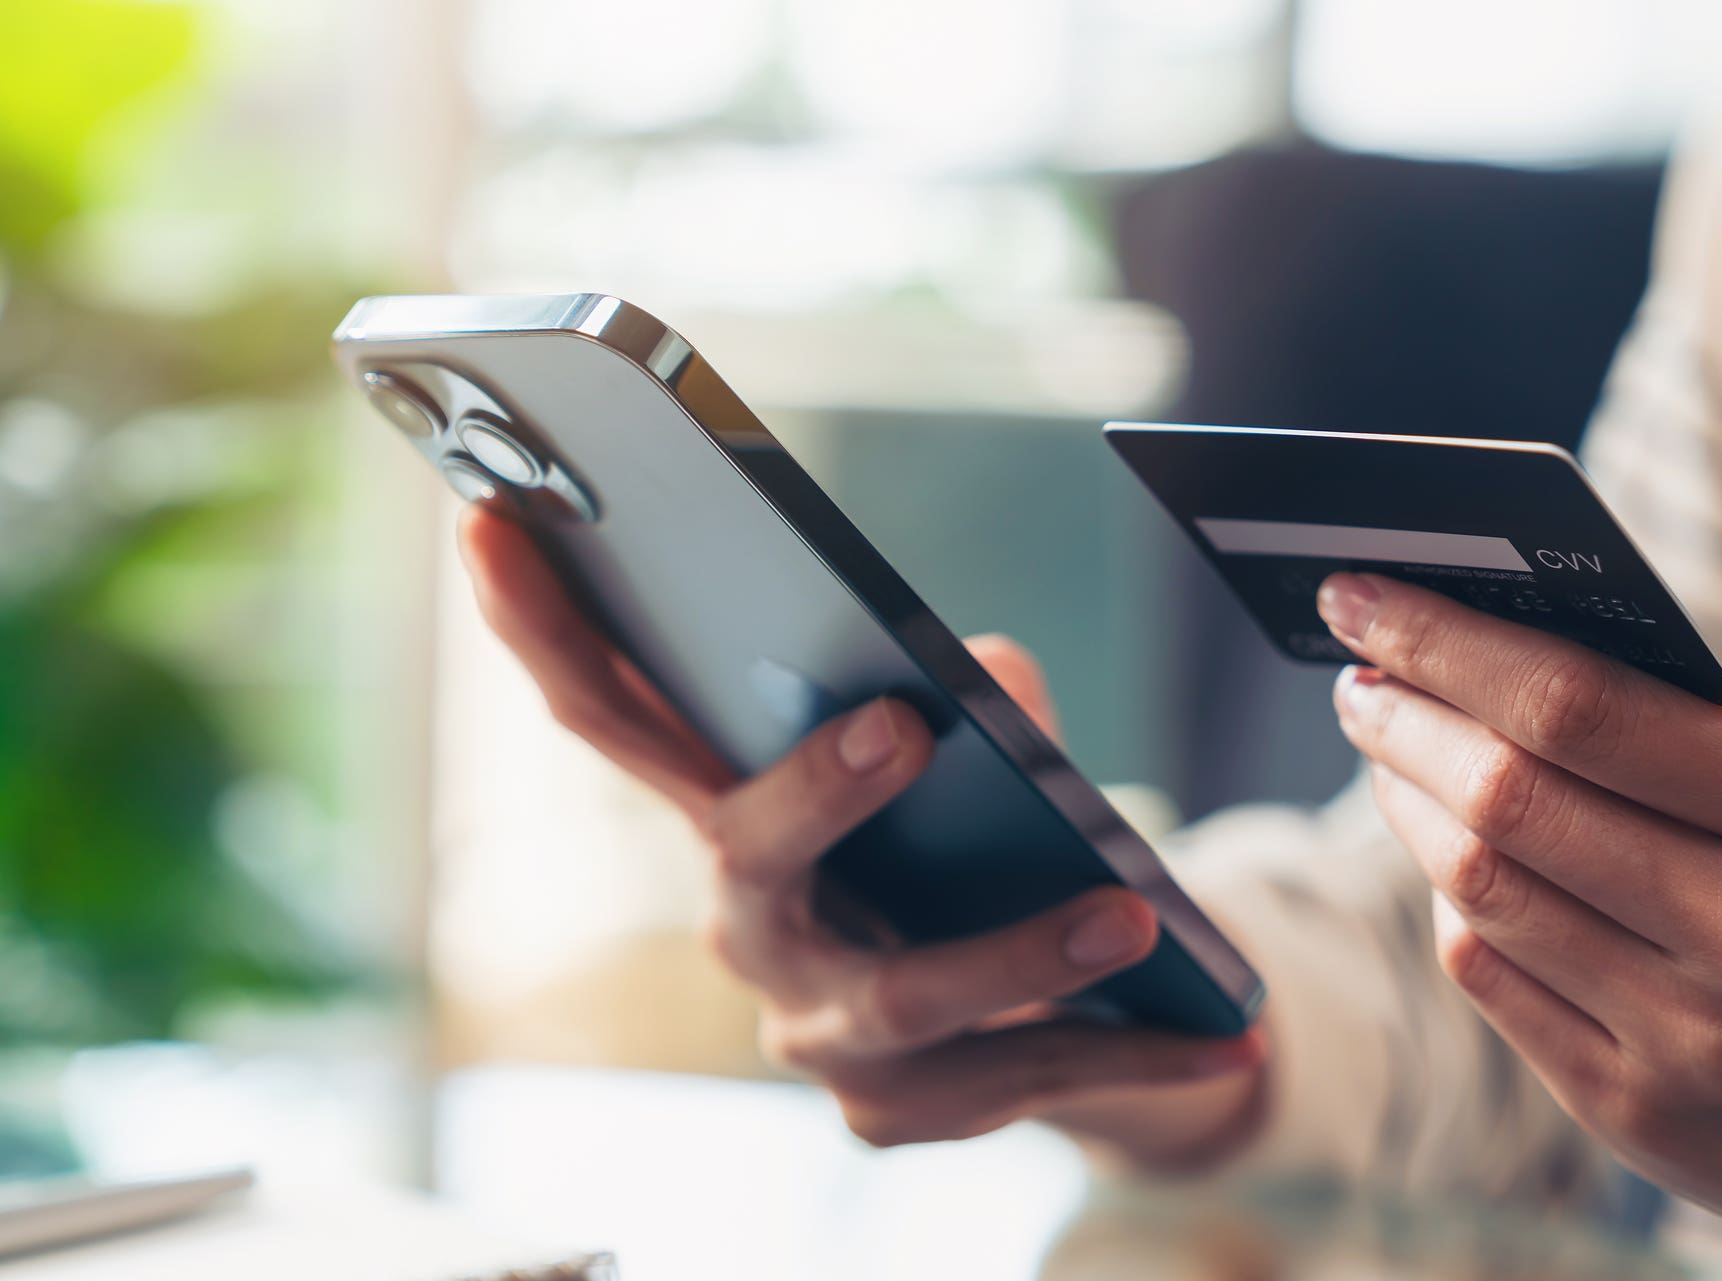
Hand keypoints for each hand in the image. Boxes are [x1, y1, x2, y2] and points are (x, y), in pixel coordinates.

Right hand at [457, 508, 1263, 1163]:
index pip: (614, 712)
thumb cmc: (972, 840)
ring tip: (1129, 915)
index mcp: (733, 808)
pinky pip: (1014, 1078)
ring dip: (1019, 952)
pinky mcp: (898, 1113)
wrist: (1043, 1006)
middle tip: (905, 726)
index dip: (543, 623)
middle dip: (816, 790)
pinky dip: (1129, 1050)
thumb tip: (989, 679)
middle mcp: (747, 922)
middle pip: (744, 851)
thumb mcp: (975, 752)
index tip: (494, 518)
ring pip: (902, 996)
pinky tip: (1227, 1028)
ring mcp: (815, 1033)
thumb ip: (973, 699)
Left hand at [1316, 571, 1721, 1258]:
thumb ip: (1686, 711)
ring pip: (1482, 891)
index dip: (1450, 644)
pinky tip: (1450, 857)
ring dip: (1407, 803)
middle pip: (1509, 801)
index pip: (1582, 706)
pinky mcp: (1640, 1117)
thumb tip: (1490, 637)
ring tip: (1388, 748)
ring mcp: (1695, 1041)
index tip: (1366, 594)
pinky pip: (1492, 980)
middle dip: (1404, 718)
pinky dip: (1454, 902)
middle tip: (1358, 674)